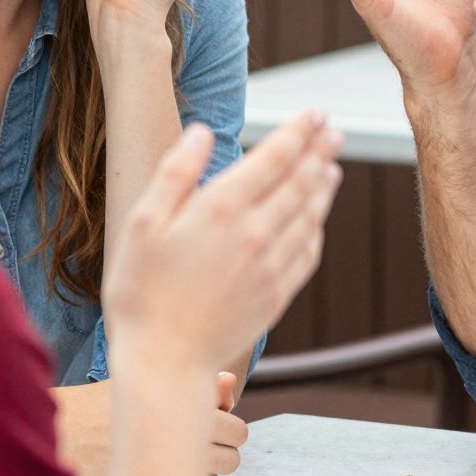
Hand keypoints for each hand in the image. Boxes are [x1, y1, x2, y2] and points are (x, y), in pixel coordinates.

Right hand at [52, 373, 246, 475]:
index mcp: (180, 403)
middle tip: (199, 440)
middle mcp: (179, 435)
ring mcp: (167, 466)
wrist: (63, 433)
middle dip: (225, 447)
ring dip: (208, 467)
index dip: (226, 422)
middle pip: (233, 452)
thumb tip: (230, 385)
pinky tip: (164, 469)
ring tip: (177, 454)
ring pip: (217, 475)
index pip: (232, 423)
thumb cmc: (103, 405)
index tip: (210, 417)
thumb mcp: (144, 384)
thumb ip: (195, 384)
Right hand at [103, 111, 342, 376]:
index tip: (316, 113)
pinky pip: (307, 253)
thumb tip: (202, 132)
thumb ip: (176, 173)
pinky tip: (315, 221)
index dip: (300, 131)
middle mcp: (256, 233)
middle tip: (335, 132)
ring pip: (309, 216)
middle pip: (301, 182)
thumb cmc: (141, 292)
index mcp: (221, 208)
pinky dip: (316, 229)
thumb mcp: (142, 223)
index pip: (275, 157)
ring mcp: (272, 266)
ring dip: (323, 188)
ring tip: (331, 168)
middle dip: (320, 152)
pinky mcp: (277, 296)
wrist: (164, 362)